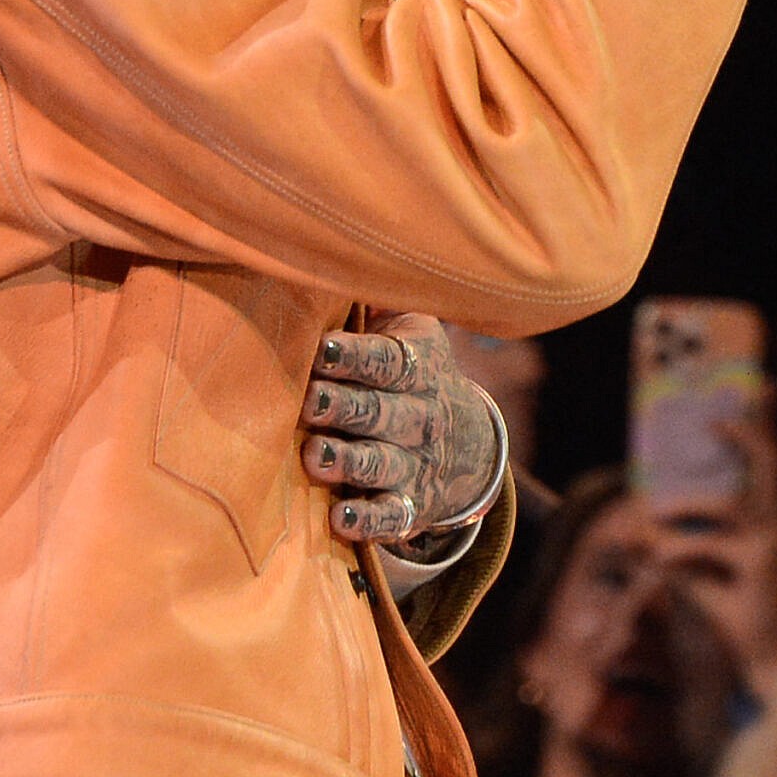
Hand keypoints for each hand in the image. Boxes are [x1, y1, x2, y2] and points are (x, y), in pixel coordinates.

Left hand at [303, 313, 501, 545]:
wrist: (467, 442)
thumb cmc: (409, 370)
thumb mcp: (408, 330)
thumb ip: (375, 303)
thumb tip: (328, 255)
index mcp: (418, 366)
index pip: (388, 361)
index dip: (355, 356)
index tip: (321, 349)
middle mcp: (421, 416)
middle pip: (382, 412)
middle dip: (344, 407)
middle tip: (308, 402)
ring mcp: (417, 464)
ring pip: (383, 463)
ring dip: (349, 461)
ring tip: (314, 457)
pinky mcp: (412, 507)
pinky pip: (392, 518)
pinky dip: (366, 521)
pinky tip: (338, 519)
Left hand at [650, 392, 776, 700]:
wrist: (759, 654)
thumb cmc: (727, 602)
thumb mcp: (690, 565)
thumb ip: (664, 543)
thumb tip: (627, 530)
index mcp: (766, 512)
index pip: (769, 458)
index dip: (766, 421)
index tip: (761, 383)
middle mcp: (776, 521)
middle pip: (769, 463)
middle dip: (745, 433)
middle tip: (712, 417)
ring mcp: (772, 543)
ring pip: (729, 502)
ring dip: (684, 503)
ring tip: (653, 511)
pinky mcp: (760, 568)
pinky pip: (707, 546)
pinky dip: (676, 550)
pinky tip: (659, 562)